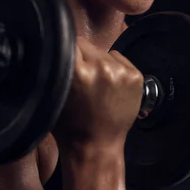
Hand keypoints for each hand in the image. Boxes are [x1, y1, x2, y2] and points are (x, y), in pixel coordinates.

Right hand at [54, 37, 143, 152]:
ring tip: (96, 85)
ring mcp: (121, 71)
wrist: (96, 147)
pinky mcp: (135, 76)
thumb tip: (56, 46)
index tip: (66, 60)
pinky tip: (109, 87)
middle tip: (81, 77)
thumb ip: (57, 67)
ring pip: (104, 52)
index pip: (70, 42)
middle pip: (87, 45)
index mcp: (78, 70)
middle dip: (82, 58)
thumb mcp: (53, 93)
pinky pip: (119, 59)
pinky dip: (114, 68)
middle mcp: (101, 67)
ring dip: (99, 63)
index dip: (66, 51)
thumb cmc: (70, 125)